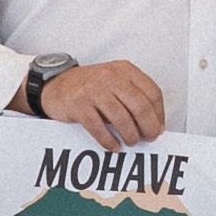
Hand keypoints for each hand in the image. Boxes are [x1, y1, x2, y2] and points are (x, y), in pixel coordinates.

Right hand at [34, 57, 171, 148]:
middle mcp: (111, 77)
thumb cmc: (90, 87)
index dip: (159, 114)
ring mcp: (94, 89)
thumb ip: (133, 96)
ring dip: (130, 136)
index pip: (152, 92)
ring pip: (122, 118)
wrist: (57, 85)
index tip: (158, 127)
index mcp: (125, 70)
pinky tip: (113, 146)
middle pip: (140, 106)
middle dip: (148, 127)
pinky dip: (109, 141)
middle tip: (147, 138)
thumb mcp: (115, 82)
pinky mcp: (79, 104)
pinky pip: (99, 128)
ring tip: (130, 142)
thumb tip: (153, 124)